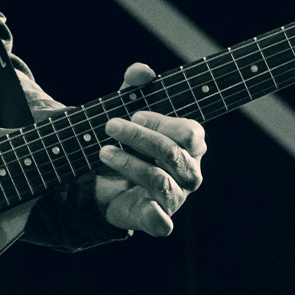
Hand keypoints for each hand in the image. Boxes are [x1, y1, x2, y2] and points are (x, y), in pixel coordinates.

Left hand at [96, 63, 205, 235]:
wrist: (111, 180)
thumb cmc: (130, 141)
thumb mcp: (128, 108)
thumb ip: (135, 87)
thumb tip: (141, 72)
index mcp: (192, 145)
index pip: (189, 133)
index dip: (160, 121)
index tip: (133, 113)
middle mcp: (189, 172)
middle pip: (171, 153)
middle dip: (138, 137)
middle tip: (109, 125)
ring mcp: (176, 198)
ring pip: (158, 181)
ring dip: (127, 163)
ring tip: (102, 151)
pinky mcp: (157, 219)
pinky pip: (162, 223)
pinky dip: (153, 214)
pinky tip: (137, 201)